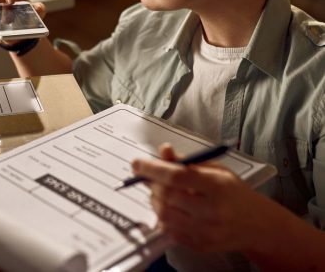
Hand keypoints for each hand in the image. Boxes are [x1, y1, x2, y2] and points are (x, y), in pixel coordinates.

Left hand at [131, 144, 268, 254]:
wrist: (257, 224)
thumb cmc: (232, 191)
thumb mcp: (215, 168)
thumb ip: (187, 161)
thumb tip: (163, 150)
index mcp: (217, 186)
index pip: (176, 176)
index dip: (152, 169)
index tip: (137, 164)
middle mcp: (213, 211)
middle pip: (167, 196)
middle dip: (152, 184)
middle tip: (149, 177)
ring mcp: (207, 231)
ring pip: (165, 215)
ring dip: (154, 201)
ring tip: (160, 192)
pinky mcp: (201, 245)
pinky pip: (170, 231)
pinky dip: (162, 217)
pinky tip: (169, 207)